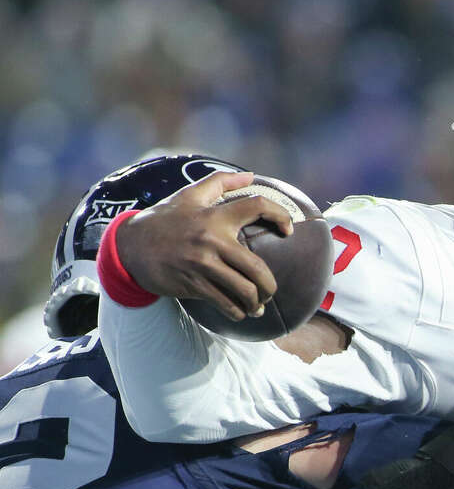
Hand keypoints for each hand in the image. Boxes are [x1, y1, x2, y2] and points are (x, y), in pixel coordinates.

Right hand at [116, 170, 293, 319]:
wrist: (130, 245)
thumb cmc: (165, 219)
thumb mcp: (189, 195)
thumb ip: (220, 182)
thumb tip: (250, 175)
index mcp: (215, 215)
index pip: (256, 206)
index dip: (279, 214)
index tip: (289, 230)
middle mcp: (211, 240)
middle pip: (257, 268)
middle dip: (270, 285)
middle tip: (271, 290)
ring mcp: (202, 264)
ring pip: (243, 290)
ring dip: (256, 303)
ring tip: (259, 306)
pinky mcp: (192, 283)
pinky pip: (224, 302)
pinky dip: (237, 311)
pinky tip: (240, 313)